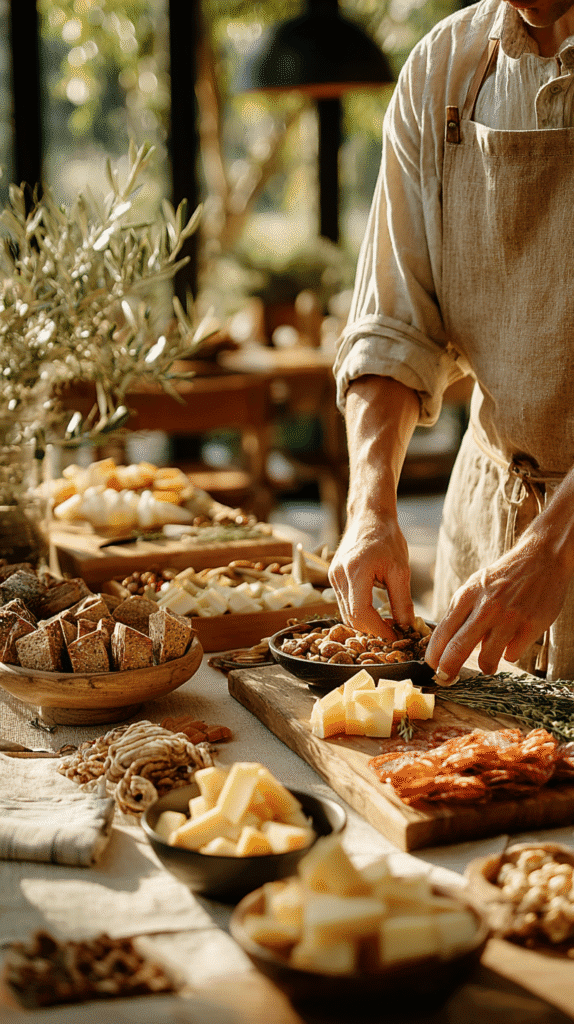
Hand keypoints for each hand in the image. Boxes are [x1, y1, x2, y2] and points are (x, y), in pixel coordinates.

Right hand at [328, 511, 414, 637]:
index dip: (378, 630)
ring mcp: (333, 577)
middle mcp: (339, 575)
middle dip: (372, 631)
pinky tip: (376, 613)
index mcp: (356, 571)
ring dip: (365, 624)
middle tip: (394, 634)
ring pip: (346, 614)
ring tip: (387, 625)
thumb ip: (402, 601)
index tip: (396, 637)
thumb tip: (407, 627)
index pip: (361, 613)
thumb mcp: (401, 570)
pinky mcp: (333, 577)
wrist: (369, 517)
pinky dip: (359, 613)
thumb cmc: (387, 539)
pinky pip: (345, 603)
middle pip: (351, 618)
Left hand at [425, 531, 571, 679]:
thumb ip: (462, 612)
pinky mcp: (531, 625)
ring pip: (487, 658)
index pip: (443, 632)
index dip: (434, 655)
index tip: (432, 667)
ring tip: (487, 664)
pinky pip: (512, 654)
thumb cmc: (503, 576)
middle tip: (447, 678)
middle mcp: (486, 607)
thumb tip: (447, 643)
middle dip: (448, 669)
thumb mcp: (474, 586)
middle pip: (458, 649)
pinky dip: (509, 653)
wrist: (541, 558)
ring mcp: (509, 617)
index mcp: (467, 596)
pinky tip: (511, 642)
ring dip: (485, 666)